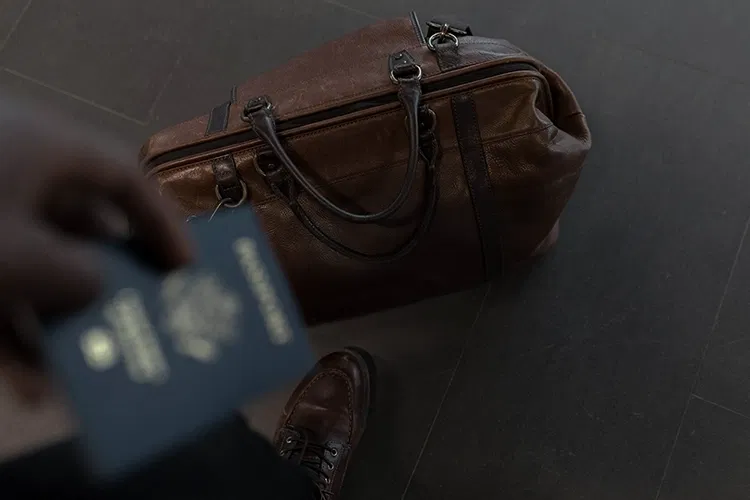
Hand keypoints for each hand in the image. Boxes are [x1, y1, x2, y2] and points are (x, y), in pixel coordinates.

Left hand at [0, 98, 192, 402]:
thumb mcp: (23, 256)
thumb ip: (80, 275)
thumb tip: (97, 287)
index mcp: (44, 149)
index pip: (125, 180)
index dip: (163, 225)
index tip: (188, 271)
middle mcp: (14, 173)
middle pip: (83, 229)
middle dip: (111, 284)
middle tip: (143, 318)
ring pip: (35, 269)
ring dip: (60, 322)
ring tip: (89, 371)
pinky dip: (9, 335)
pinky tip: (24, 385)